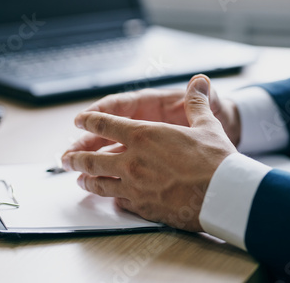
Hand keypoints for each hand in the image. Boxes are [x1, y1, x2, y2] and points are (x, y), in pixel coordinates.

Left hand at [62, 75, 237, 230]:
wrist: (224, 195)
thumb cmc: (216, 159)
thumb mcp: (207, 125)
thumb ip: (197, 103)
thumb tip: (200, 81)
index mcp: (144, 135)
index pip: (105, 124)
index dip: (88, 121)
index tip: (79, 121)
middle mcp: (133, 160)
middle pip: (92, 159)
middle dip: (76, 157)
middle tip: (65, 158)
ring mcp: (134, 186)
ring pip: (99, 183)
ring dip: (86, 180)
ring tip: (78, 180)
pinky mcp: (142, 207)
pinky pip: (118, 201)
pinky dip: (110, 197)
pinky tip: (108, 197)